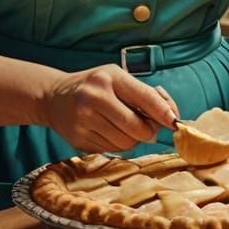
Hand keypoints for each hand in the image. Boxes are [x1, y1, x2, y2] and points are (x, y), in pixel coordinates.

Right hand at [38, 65, 180, 152]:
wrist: (54, 97)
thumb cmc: (94, 85)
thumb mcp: (117, 78)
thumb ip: (143, 94)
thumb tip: (170, 116)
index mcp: (109, 78)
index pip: (145, 97)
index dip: (164, 112)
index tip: (175, 122)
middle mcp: (95, 98)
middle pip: (137, 128)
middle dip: (148, 131)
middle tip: (147, 128)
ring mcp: (84, 120)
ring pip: (126, 143)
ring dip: (132, 139)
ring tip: (123, 127)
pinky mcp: (79, 139)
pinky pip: (111, 150)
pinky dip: (117, 144)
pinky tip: (107, 131)